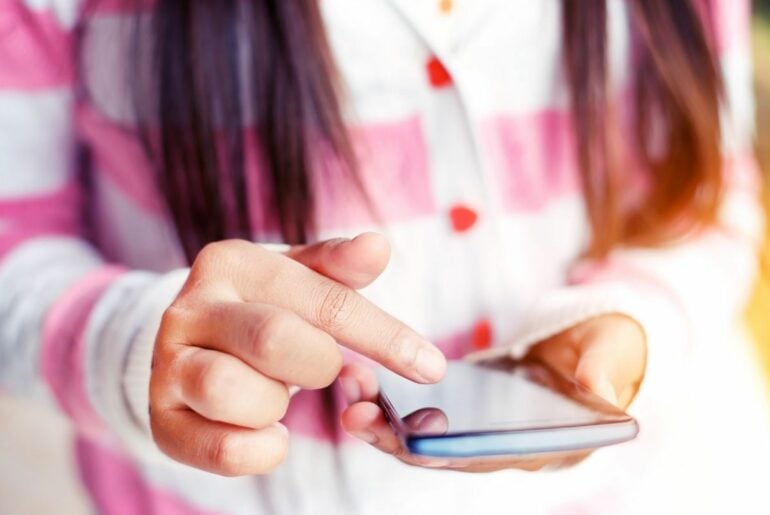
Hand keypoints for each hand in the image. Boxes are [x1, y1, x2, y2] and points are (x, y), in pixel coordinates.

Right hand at [149, 233, 446, 475]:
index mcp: (234, 262)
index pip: (326, 299)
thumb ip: (338, 267)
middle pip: (275, 339)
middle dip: (318, 364)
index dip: (384, 337)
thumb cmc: (262, 307)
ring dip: (275, 404)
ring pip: (232, 391)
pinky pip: (222, 449)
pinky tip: (266, 429)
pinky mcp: (162, 418)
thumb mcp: (299, 277)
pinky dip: (261, 449)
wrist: (190, 342)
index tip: (430, 366)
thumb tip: (377, 246)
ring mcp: (168, 364)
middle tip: (320, 367)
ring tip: (276, 394)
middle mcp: (192, 307)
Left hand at [339, 314, 645, 471]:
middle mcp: (506, 448)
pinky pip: (418, 413)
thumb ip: (606, 369)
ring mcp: (481, 431)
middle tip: (358, 413)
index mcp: (547, 446)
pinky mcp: (462, 409)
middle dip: (397, 438)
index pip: (492, 459)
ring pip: (422, 437)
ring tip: (350, 386)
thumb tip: (599, 391)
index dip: (450, 452)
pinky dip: (388, 399)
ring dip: (382, 418)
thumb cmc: (608, 347)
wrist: (590, 342)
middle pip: (445, 454)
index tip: (409, 437)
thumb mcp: (614, 351)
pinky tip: (360, 373)